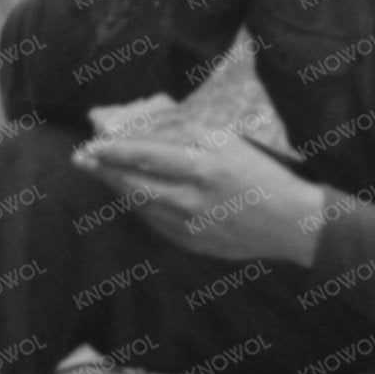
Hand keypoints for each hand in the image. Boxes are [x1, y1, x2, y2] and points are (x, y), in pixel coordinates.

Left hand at [82, 127, 330, 264]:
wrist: (293, 223)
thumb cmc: (264, 176)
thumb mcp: (232, 145)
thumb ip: (191, 136)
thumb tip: (149, 129)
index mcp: (205, 168)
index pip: (147, 157)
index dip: (115, 151)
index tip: (92, 145)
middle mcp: (193, 199)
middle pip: (135, 185)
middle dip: (105, 171)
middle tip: (82, 160)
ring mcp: (191, 226)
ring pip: (141, 206)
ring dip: (119, 189)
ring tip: (103, 174)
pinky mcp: (193, 244)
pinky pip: (156, 224)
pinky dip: (141, 207)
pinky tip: (134, 196)